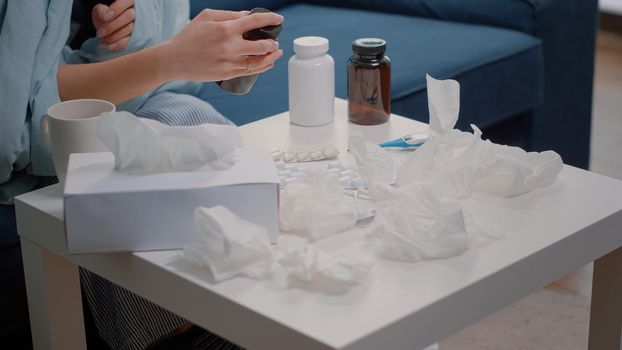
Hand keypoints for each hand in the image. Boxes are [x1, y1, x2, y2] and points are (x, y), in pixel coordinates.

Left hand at [92, 0, 135, 50]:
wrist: (112, 30)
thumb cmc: (108, 18)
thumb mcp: (101, 11)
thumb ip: (101, 10)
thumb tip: (104, 15)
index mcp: (128, 2)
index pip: (125, 2)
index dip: (116, 9)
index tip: (104, 18)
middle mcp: (137, 12)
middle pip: (129, 16)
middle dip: (112, 26)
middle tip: (100, 33)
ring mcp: (140, 25)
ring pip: (130, 29)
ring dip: (114, 36)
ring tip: (103, 40)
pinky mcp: (140, 37)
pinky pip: (131, 41)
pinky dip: (119, 44)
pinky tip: (109, 46)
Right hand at [162, 9, 283, 81]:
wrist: (174, 60)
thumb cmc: (189, 36)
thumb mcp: (206, 17)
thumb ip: (229, 15)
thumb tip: (248, 16)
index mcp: (225, 29)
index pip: (255, 22)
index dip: (271, 19)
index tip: (279, 20)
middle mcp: (230, 46)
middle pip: (262, 45)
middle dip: (273, 43)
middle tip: (275, 41)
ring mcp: (229, 62)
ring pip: (259, 62)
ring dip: (272, 56)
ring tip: (276, 52)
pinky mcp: (227, 74)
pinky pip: (251, 72)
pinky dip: (263, 67)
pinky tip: (268, 63)